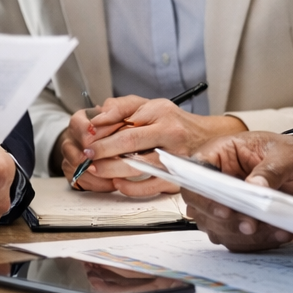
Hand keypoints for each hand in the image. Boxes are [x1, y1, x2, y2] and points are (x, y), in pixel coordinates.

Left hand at [64, 95, 245, 195]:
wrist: (204, 137)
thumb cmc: (172, 121)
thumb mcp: (147, 105)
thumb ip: (120, 107)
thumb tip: (97, 118)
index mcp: (161, 114)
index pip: (127, 125)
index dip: (103, 136)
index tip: (88, 141)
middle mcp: (170, 135)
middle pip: (131, 146)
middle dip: (104, 153)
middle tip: (88, 156)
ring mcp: (176, 158)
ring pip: (140, 168)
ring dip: (114, 170)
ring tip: (98, 169)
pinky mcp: (178, 177)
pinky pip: (152, 187)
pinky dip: (132, 188)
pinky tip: (119, 182)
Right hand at [183, 131, 292, 250]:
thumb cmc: (291, 154)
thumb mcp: (287, 154)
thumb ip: (270, 169)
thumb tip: (254, 186)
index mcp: (219, 154)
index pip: (195, 174)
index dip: (203, 194)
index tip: (225, 209)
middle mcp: (216, 181)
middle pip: (200, 207)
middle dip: (225, 221)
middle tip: (250, 226)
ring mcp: (224, 204)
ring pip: (217, 228)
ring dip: (242, 235)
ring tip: (273, 229)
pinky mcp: (236, 223)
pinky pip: (236, 240)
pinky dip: (256, 243)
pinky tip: (278, 234)